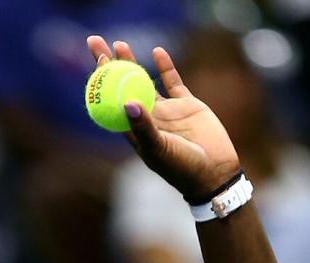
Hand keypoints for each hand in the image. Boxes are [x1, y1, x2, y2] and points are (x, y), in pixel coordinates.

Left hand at [86, 37, 240, 201]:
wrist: (214, 171)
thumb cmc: (182, 168)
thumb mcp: (160, 149)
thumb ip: (144, 127)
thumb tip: (126, 102)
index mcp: (136, 132)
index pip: (113, 102)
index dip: (103, 83)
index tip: (98, 62)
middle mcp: (148, 119)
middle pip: (123, 87)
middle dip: (110, 66)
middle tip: (96, 43)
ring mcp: (167, 111)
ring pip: (145, 81)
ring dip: (132, 63)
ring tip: (119, 44)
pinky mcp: (186, 105)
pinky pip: (173, 82)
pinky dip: (165, 67)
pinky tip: (156, 52)